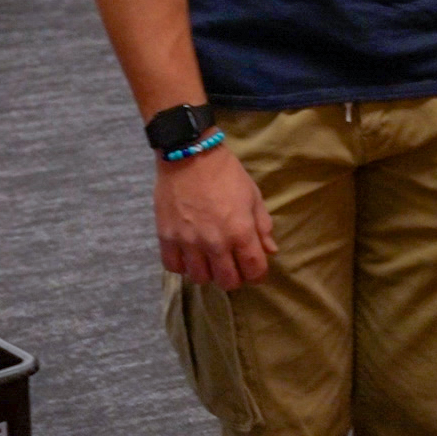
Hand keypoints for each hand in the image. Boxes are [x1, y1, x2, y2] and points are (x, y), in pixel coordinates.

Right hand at [156, 145, 273, 288]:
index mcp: (241, 232)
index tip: (255, 269)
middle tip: (232, 265)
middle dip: (234, 277)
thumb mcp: (253, 196)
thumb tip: (270, 250)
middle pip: (227, 281)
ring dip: (208, 273)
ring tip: (208, 260)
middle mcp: (215, 243)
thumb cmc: (226, 173)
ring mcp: (189, 242)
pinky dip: (182, 266)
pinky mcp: (166, 237)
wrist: (189, 154)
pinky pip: (174, 267)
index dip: (258, 275)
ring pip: (200, 278)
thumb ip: (262, 226)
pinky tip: (188, 255)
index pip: (255, 271)